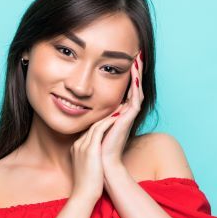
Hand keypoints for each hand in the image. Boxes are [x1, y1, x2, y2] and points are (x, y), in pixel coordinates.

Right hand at [70, 115, 116, 203]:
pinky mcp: (90, 150)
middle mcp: (78, 145)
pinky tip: (118, 118)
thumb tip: (99, 158)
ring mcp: (82, 146)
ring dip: (109, 117)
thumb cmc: (88, 185)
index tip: (113, 118)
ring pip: (96, 125)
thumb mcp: (88, 168)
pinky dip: (109, 123)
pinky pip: (99, 130)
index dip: (102, 124)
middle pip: (92, 126)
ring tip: (121, 110)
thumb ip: (91, 159)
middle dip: (106, 117)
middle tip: (119, 109)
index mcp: (77, 148)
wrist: (84, 195)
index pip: (89, 131)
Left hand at [100, 50, 143, 168]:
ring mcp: (129, 115)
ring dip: (137, 73)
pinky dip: (136, 83)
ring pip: (136, 89)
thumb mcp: (92, 127)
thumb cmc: (95, 149)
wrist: (102, 163)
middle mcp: (126, 113)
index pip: (124, 90)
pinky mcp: (129, 117)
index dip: (125, 75)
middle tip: (137, 54)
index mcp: (119, 114)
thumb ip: (92, 117)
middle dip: (135, 71)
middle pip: (133, 87)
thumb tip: (78, 109)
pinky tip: (134, 71)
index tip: (124, 60)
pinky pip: (135, 96)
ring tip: (138, 57)